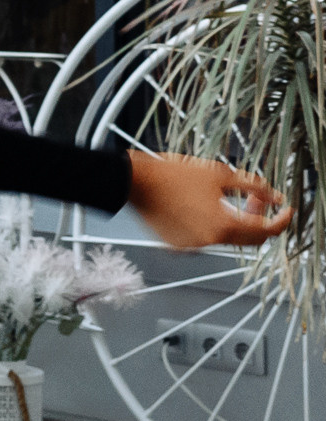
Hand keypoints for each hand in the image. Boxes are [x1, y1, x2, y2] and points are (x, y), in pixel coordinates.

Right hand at [127, 153, 292, 249]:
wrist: (135, 182)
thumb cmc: (172, 176)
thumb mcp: (221, 174)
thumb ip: (254, 188)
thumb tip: (275, 196)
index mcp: (224, 226)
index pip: (267, 230)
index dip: (281, 219)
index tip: (286, 209)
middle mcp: (209, 241)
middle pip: (249, 239)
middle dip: (258, 219)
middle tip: (254, 199)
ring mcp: (192, 246)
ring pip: (226, 238)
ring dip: (234, 221)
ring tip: (224, 198)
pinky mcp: (177, 245)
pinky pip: (204, 238)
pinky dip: (212, 225)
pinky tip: (204, 206)